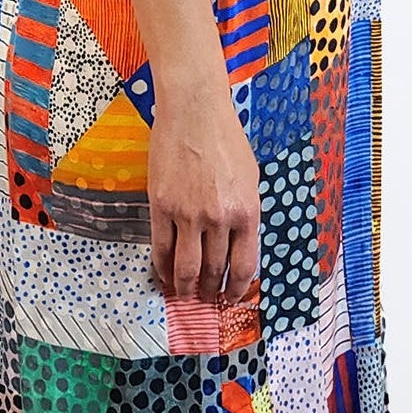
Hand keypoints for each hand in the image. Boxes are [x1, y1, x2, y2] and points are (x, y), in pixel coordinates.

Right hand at [147, 85, 260, 303]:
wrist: (195, 112)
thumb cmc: (226, 140)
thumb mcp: (250, 179)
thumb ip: (245, 213)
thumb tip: (238, 243)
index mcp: (247, 212)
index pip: (244, 264)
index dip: (237, 287)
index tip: (232, 297)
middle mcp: (219, 218)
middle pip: (215, 270)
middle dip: (211, 291)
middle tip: (207, 300)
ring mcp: (189, 214)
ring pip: (187, 266)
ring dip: (186, 287)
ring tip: (185, 295)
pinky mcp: (162, 206)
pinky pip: (161, 248)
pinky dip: (162, 268)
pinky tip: (163, 277)